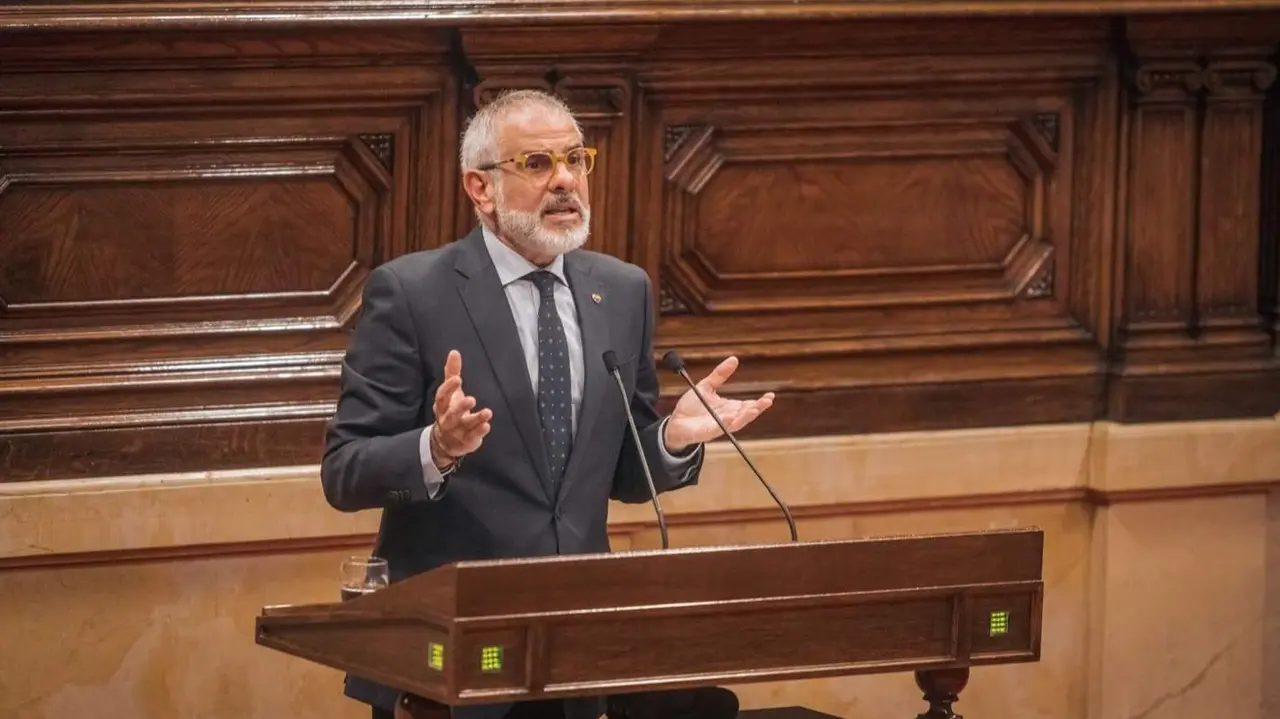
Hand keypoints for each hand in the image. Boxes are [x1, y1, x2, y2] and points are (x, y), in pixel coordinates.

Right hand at [430, 350, 491, 467]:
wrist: (445, 442)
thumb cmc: (449, 410)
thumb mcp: (450, 393)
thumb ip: (451, 373)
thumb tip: (454, 352)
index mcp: (442, 406)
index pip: (442, 396)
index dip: (449, 388)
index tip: (458, 379)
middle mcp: (447, 419)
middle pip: (452, 413)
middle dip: (460, 406)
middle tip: (471, 399)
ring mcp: (457, 431)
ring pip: (465, 425)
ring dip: (476, 418)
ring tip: (487, 412)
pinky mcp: (467, 441)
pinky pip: (472, 437)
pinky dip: (479, 431)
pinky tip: (487, 425)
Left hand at [663, 356, 773, 453]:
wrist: (676, 421)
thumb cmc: (692, 406)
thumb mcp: (707, 386)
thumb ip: (720, 375)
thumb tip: (734, 359)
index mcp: (730, 408)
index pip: (748, 405)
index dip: (760, 402)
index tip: (770, 395)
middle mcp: (727, 418)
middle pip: (746, 415)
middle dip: (757, 408)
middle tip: (767, 401)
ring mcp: (718, 426)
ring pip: (736, 423)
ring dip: (746, 417)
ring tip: (754, 409)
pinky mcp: (707, 433)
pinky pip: (718, 428)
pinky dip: (725, 423)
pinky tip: (731, 417)